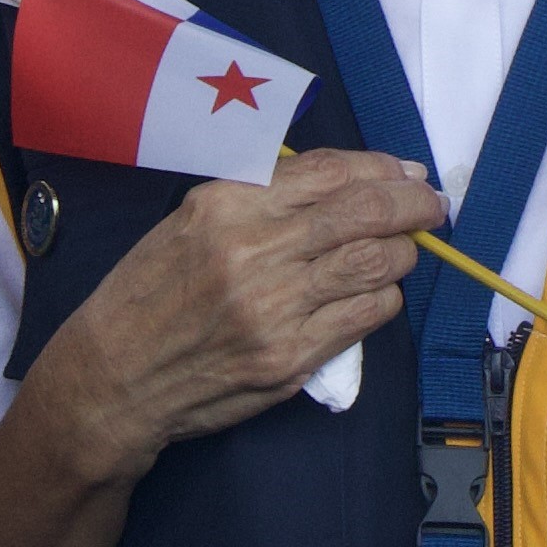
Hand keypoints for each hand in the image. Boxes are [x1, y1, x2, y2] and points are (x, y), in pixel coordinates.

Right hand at [61, 150, 450, 473]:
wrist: (115, 377)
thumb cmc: (151, 293)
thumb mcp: (190, 220)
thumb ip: (259, 196)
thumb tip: (342, 180)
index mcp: (227, 204)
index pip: (330, 172)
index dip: (381, 168)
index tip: (405, 171)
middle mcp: (253, 251)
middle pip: (365, 213)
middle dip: (413, 203)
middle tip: (431, 204)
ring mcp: (275, 308)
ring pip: (375, 264)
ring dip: (403, 252)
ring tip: (405, 248)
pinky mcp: (290, 358)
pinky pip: (365, 317)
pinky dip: (383, 298)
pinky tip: (377, 292)